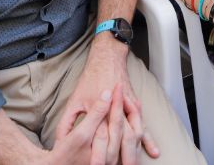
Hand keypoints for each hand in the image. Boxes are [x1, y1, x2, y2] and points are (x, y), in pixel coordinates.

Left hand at [58, 41, 158, 163]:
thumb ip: (67, 123)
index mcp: (99, 111)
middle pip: (119, 141)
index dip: (99, 156)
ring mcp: (128, 109)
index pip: (100, 139)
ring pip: (133, 137)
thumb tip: (59, 142)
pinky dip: (149, 141)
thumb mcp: (73, 101)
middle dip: (118, 159)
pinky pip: (144, 127)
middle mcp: (115, 111)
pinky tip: (154, 152)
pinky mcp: (136, 107)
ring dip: (133, 154)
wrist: (107, 59)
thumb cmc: (89, 80)